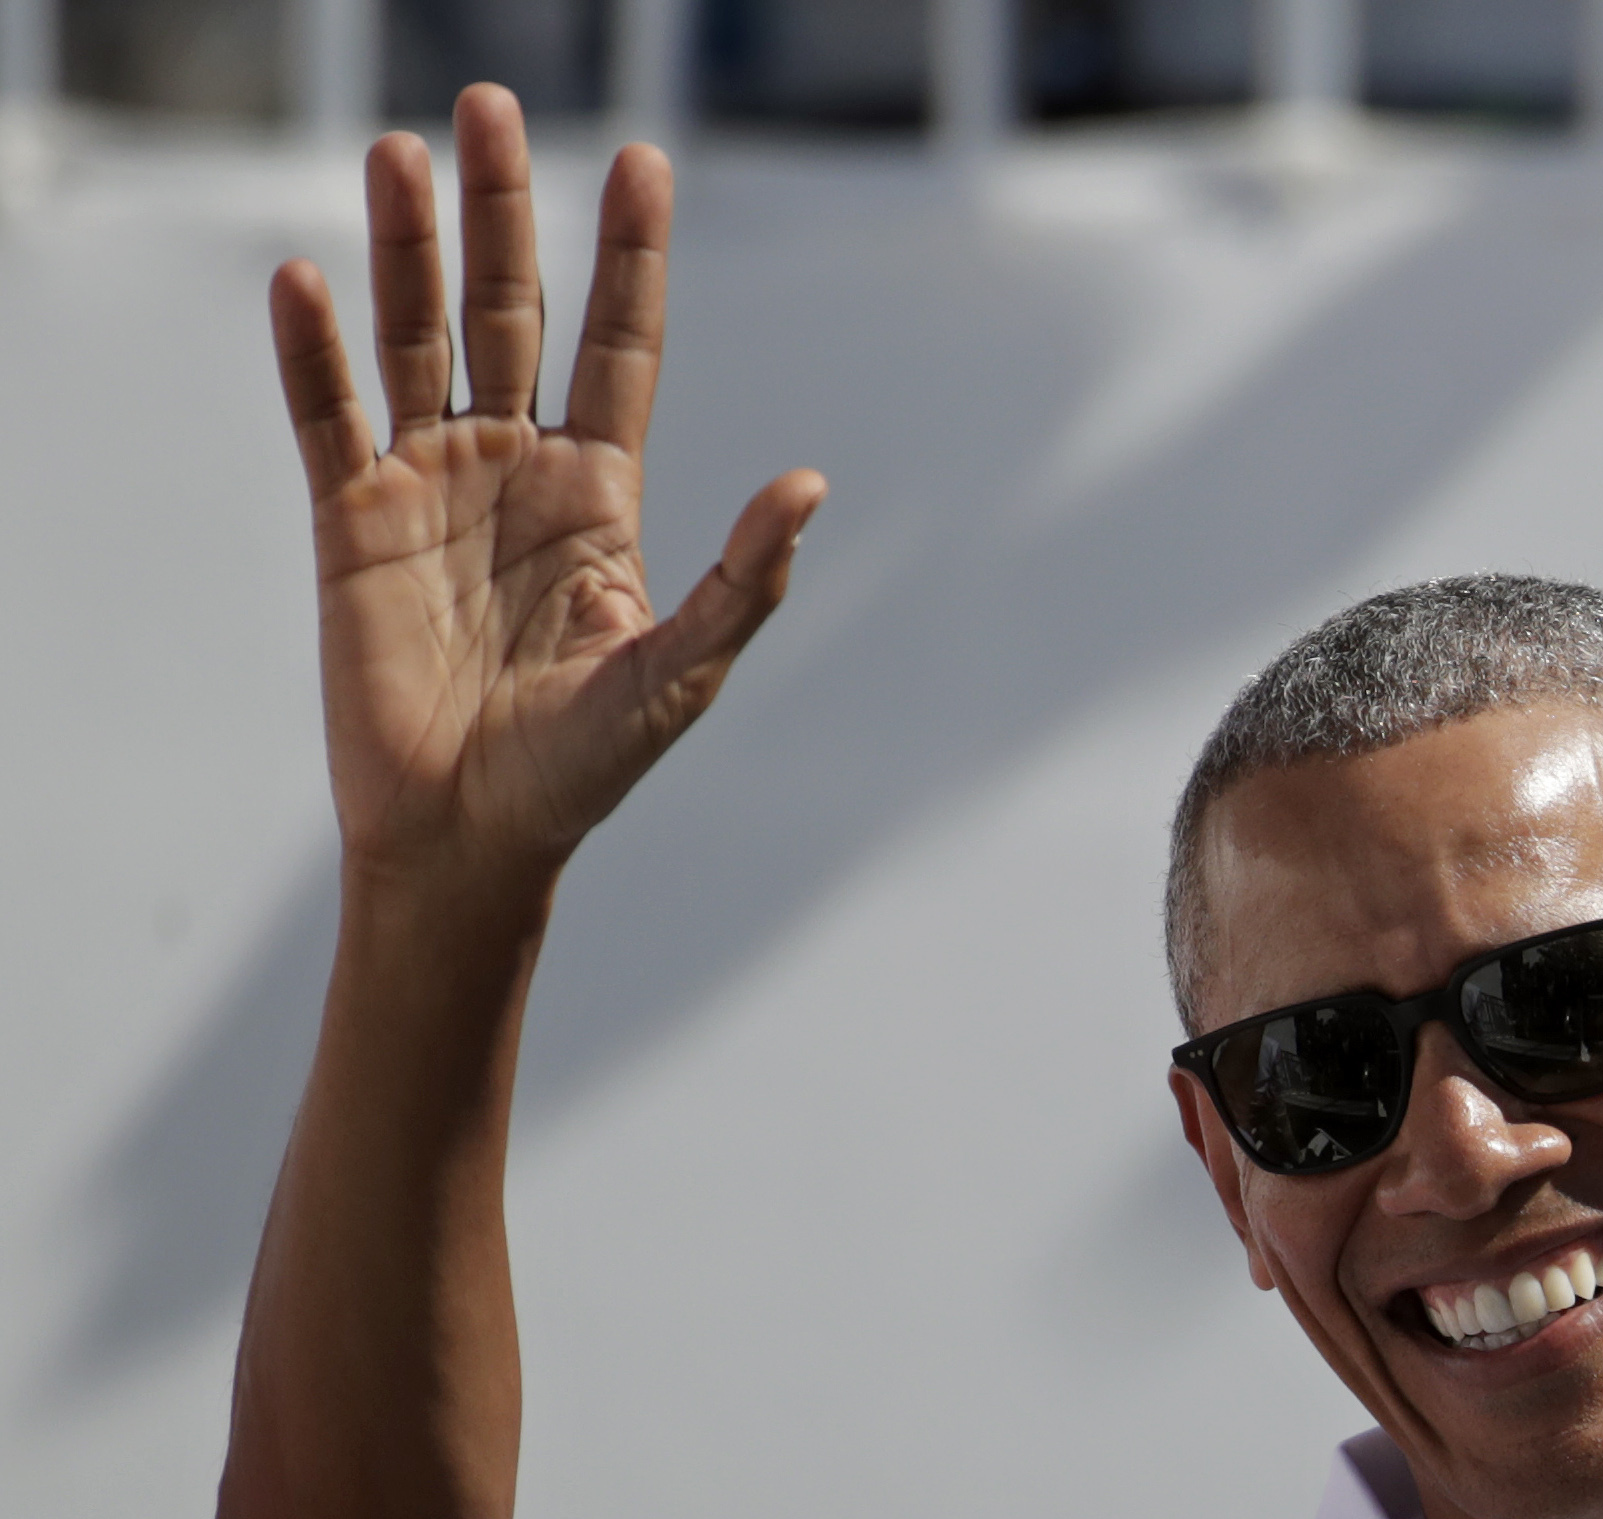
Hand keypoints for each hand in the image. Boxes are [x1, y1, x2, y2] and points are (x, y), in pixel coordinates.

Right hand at [271, 84, 822, 895]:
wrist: (472, 839)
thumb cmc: (584, 769)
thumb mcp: (679, 672)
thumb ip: (742, 580)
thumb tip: (807, 486)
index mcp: (602, 494)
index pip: (618, 346)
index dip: (628, 257)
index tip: (642, 162)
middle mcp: (516, 469)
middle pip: (510, 311)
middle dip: (502, 211)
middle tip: (487, 105)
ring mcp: (431, 486)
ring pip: (416, 337)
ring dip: (403, 248)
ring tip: (397, 154)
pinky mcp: (352, 523)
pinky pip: (327, 418)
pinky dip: (314, 352)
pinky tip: (305, 279)